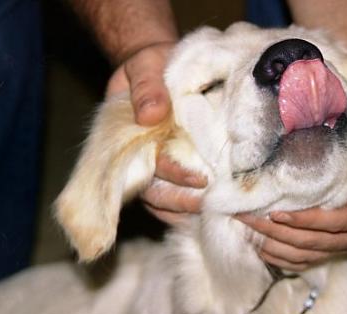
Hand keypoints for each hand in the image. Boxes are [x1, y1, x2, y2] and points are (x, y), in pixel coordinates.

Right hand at [106, 42, 206, 225]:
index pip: (147, 167)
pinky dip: (193, 205)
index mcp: (126, 140)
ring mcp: (154, 167)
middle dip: (183, 203)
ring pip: (165, 200)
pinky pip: (178, 193)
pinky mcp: (172, 167)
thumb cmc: (150, 67)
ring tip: (219, 214)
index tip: (201, 180)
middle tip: (214, 205)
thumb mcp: (145, 67)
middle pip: (156, 195)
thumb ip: (146, 88)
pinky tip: (216, 210)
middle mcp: (138, 159)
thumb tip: (150, 117)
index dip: (173, 175)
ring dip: (188, 210)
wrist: (157, 66)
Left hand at [237, 120, 346, 270]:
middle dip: (283, 232)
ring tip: (250, 231)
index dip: (309, 219)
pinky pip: (309, 259)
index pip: (342, 221)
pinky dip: (285, 257)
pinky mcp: (338, 246)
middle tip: (250, 219)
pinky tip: (262, 248)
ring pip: (312, 252)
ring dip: (279, 244)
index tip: (277, 213)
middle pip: (321, 240)